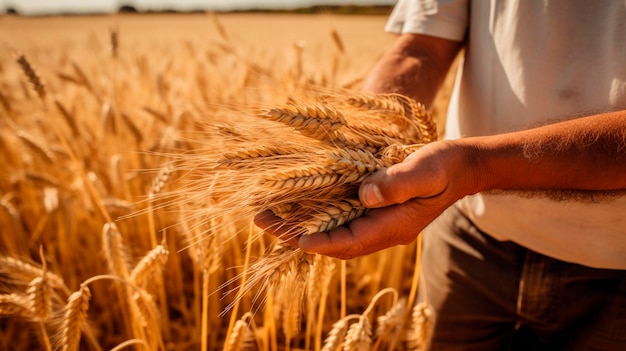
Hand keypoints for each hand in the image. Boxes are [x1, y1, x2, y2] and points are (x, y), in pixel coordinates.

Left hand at [256, 141, 476, 258]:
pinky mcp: (373, 209)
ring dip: (301, 223)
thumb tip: (365, 194)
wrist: (459, 166)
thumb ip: (397, 184)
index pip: (351, 242)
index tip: (297, 238)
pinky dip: (317, 213)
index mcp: (393, 226)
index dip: (323, 241)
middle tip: (264, 221)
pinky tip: (297, 202)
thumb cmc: (443, 166)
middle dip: (298, 234)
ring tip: (268, 214)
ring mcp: (377, 221)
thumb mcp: (423, 171)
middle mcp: (381, 229)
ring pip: (332, 230)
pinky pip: (339, 217)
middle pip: (334, 241)